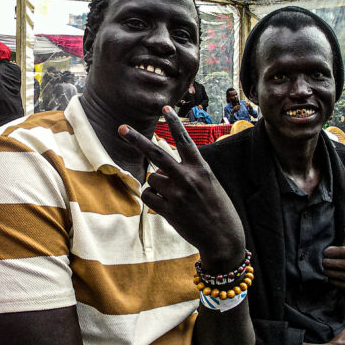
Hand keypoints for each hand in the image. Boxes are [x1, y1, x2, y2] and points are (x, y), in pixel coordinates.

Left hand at [118, 106, 243, 270]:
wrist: (222, 237)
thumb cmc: (217, 208)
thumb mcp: (210, 182)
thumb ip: (190, 170)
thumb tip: (160, 167)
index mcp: (201, 168)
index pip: (184, 140)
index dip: (174, 122)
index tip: (164, 107)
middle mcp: (188, 178)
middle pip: (156, 154)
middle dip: (137, 140)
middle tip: (121, 128)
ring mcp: (177, 194)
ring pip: (151, 178)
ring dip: (156, 184)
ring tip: (174, 196)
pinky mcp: (168, 210)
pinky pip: (148, 196)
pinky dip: (152, 198)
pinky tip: (167, 206)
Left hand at [321, 218, 344, 290]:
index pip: (330, 252)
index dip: (327, 252)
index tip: (329, 252)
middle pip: (328, 263)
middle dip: (326, 261)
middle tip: (327, 260)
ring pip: (329, 273)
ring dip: (327, 269)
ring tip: (329, 266)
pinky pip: (332, 282)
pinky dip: (330, 278)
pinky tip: (333, 274)